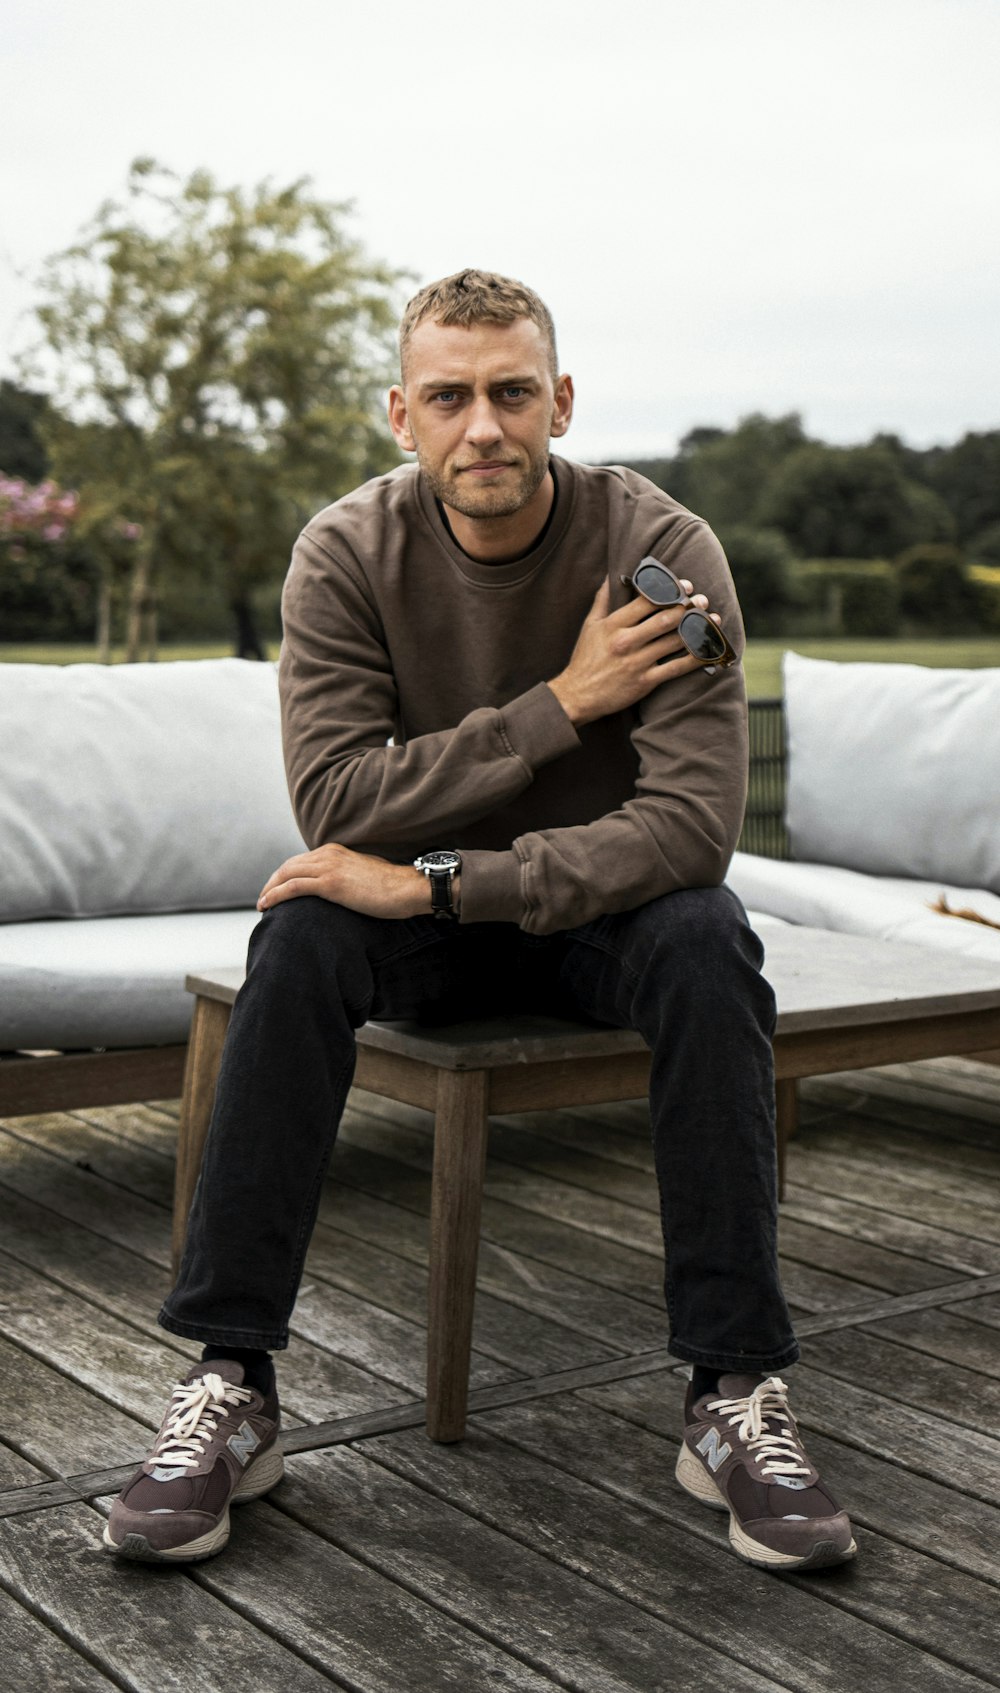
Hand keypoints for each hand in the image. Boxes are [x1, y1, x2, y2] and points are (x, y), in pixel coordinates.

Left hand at [258, 844, 434, 918]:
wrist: (408, 888)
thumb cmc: (392, 887)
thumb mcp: (364, 875)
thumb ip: (348, 876)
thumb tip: (342, 889)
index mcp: (335, 851)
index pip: (300, 861)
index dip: (284, 875)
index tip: (276, 889)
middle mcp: (328, 854)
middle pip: (288, 866)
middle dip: (272, 882)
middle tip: (264, 898)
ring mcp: (328, 867)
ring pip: (286, 874)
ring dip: (269, 889)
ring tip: (262, 905)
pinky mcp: (329, 883)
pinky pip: (292, 887)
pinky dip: (275, 895)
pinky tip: (266, 905)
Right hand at [547, 580, 724, 726]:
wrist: (577, 696)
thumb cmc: (584, 659)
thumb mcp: (589, 626)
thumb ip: (602, 600)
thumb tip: (609, 575)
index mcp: (614, 625)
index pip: (646, 601)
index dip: (669, 591)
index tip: (685, 586)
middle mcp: (626, 641)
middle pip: (665, 619)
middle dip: (688, 608)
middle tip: (702, 601)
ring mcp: (637, 662)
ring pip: (674, 642)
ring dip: (697, 629)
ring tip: (713, 620)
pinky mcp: (645, 681)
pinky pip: (676, 668)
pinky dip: (695, 659)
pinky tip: (709, 651)